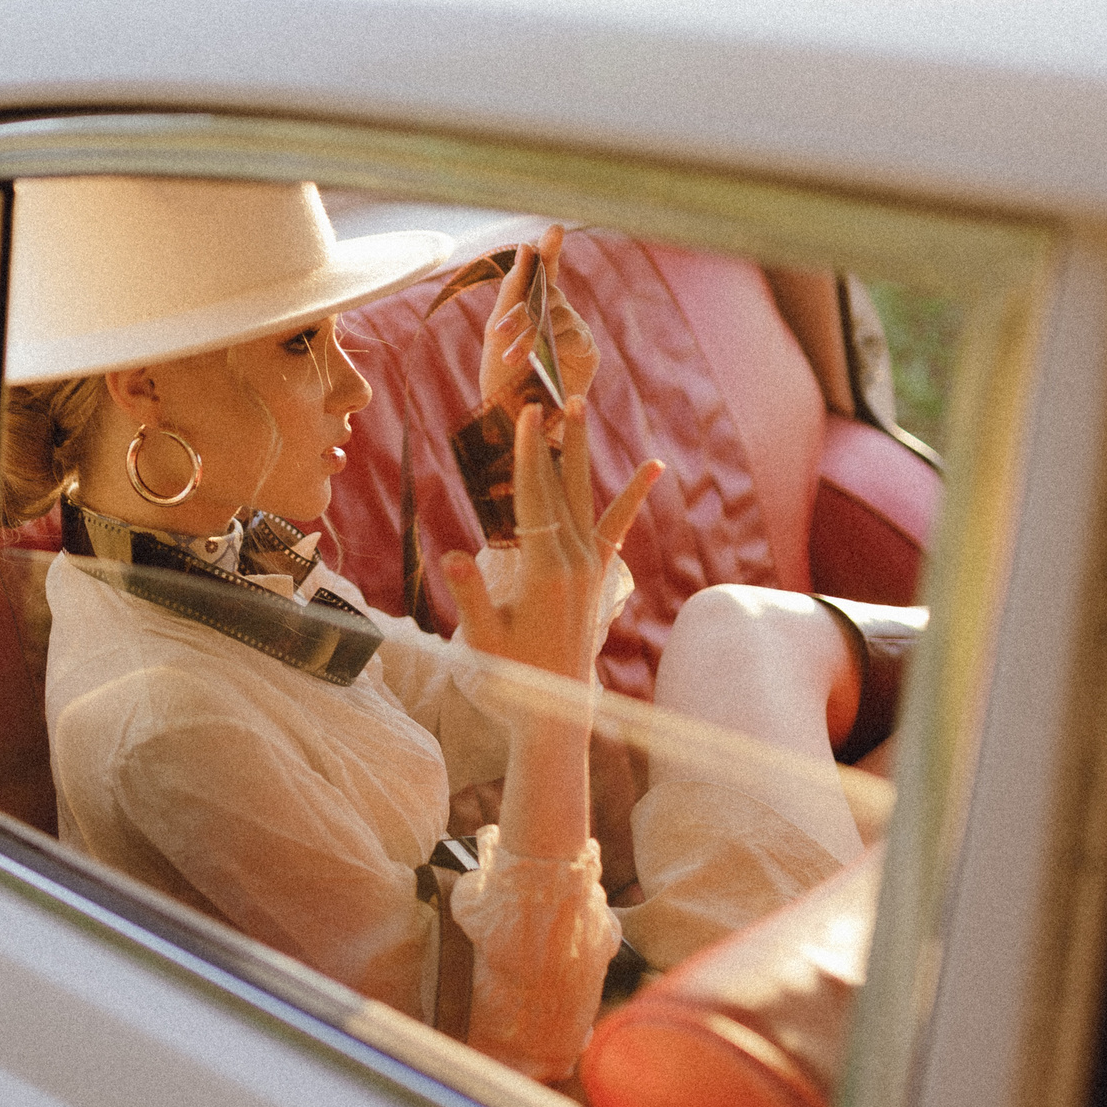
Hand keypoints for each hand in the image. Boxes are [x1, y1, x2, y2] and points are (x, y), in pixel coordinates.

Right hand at [445, 398, 660, 679]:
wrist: (555, 708)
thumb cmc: (511, 675)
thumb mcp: (483, 638)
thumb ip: (471, 595)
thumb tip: (453, 554)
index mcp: (543, 571)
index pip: (533, 499)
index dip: (528, 455)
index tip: (526, 417)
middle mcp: (573, 561)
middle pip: (558, 488)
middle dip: (550, 441)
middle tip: (545, 398)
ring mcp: (590, 565)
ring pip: (583, 496)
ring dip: (579, 451)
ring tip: (579, 408)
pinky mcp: (597, 573)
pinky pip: (616, 524)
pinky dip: (633, 495)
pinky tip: (654, 467)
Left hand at [479, 224, 598, 415]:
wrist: (511, 421)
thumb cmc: (501, 378)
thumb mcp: (496, 333)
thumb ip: (512, 290)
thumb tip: (526, 246)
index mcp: (534, 306)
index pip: (544, 271)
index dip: (550, 250)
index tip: (554, 229)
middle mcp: (558, 314)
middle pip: (546, 293)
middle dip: (521, 312)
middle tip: (498, 333)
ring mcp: (575, 331)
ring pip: (557, 316)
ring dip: (531, 335)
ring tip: (510, 358)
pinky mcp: (588, 352)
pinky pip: (574, 336)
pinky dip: (555, 345)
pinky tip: (541, 361)